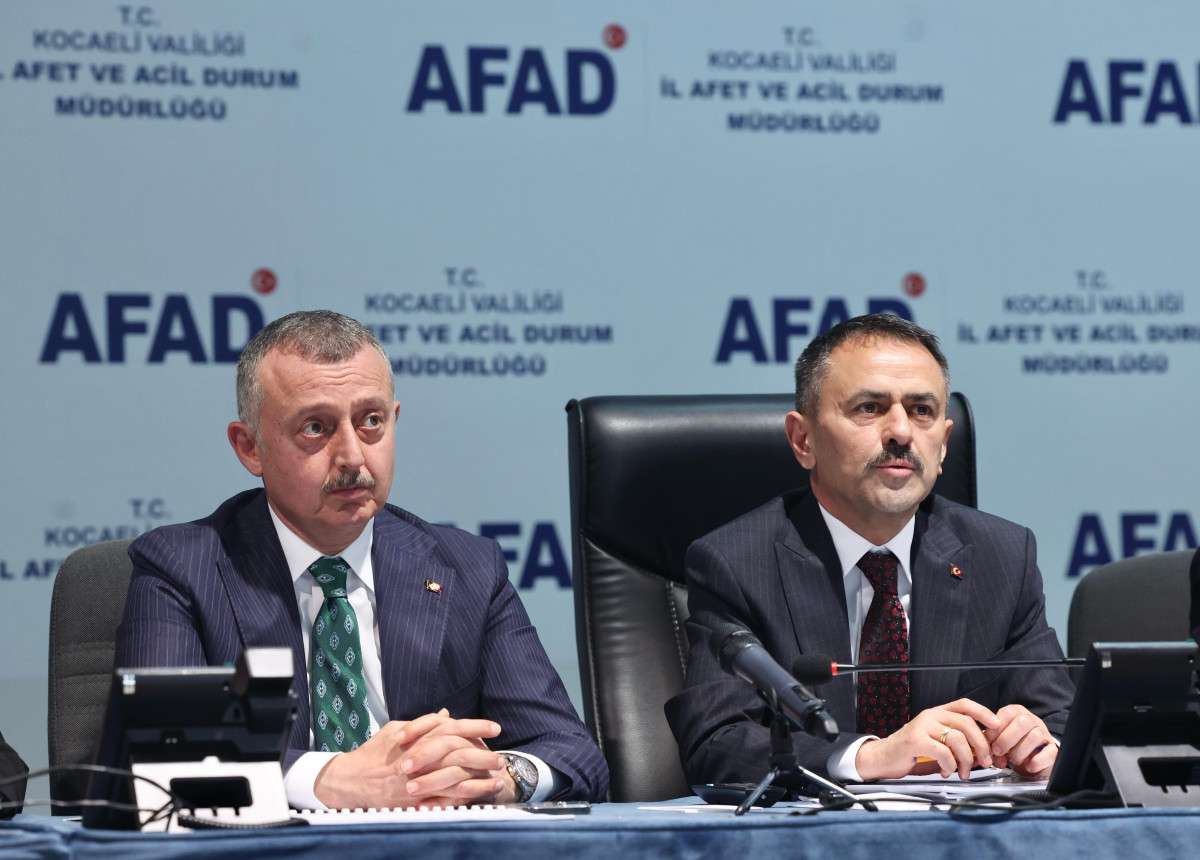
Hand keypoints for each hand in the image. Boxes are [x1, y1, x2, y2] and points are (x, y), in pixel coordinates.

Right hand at [313, 709, 515, 807]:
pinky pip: (444, 801)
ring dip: (478, 780)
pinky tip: (478, 797)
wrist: (350, 781)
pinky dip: (463, 799)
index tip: (496, 728)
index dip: (476, 726)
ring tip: (496, 779)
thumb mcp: (397, 730)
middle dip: (482, 755)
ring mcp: (417, 781)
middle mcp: (418, 759)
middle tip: (500, 757)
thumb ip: (423, 723)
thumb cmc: (374, 753)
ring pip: (455, 779)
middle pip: (458, 754)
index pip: (453, 728)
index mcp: (416, 738)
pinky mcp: (414, 802)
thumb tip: (446, 714)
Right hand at [855, 698, 999, 780]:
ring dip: (966, 759)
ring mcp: (922, 726)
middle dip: (981, 745)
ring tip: (964, 772)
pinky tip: (948, 771)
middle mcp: (930, 716)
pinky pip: (943, 751)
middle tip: (985, 761)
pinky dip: (950, 764)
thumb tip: (983, 750)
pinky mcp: (915, 740)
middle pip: (966, 723)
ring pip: (957, 738)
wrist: (884, 757)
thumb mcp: (935, 740)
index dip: (983, 713)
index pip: (964, 705)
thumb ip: (956, 740)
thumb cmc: (912, 751)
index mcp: (937, 713)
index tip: (997, 725)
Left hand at [984, 704, 1057, 777]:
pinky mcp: (1053, 750)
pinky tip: (1028, 765)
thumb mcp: (999, 739)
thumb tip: (983, 750)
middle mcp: (1032, 720)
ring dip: (1019, 751)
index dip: (995, 729)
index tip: (988, 741)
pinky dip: (1036, 761)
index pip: (1006, 714)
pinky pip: (1048, 752)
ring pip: (1034, 736)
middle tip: (998, 752)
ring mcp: (1045, 734)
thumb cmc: (1012, 746)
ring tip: (1013, 760)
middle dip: (1006, 739)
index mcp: (1016, 713)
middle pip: (1022, 722)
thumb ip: (991, 741)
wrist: (1031, 760)